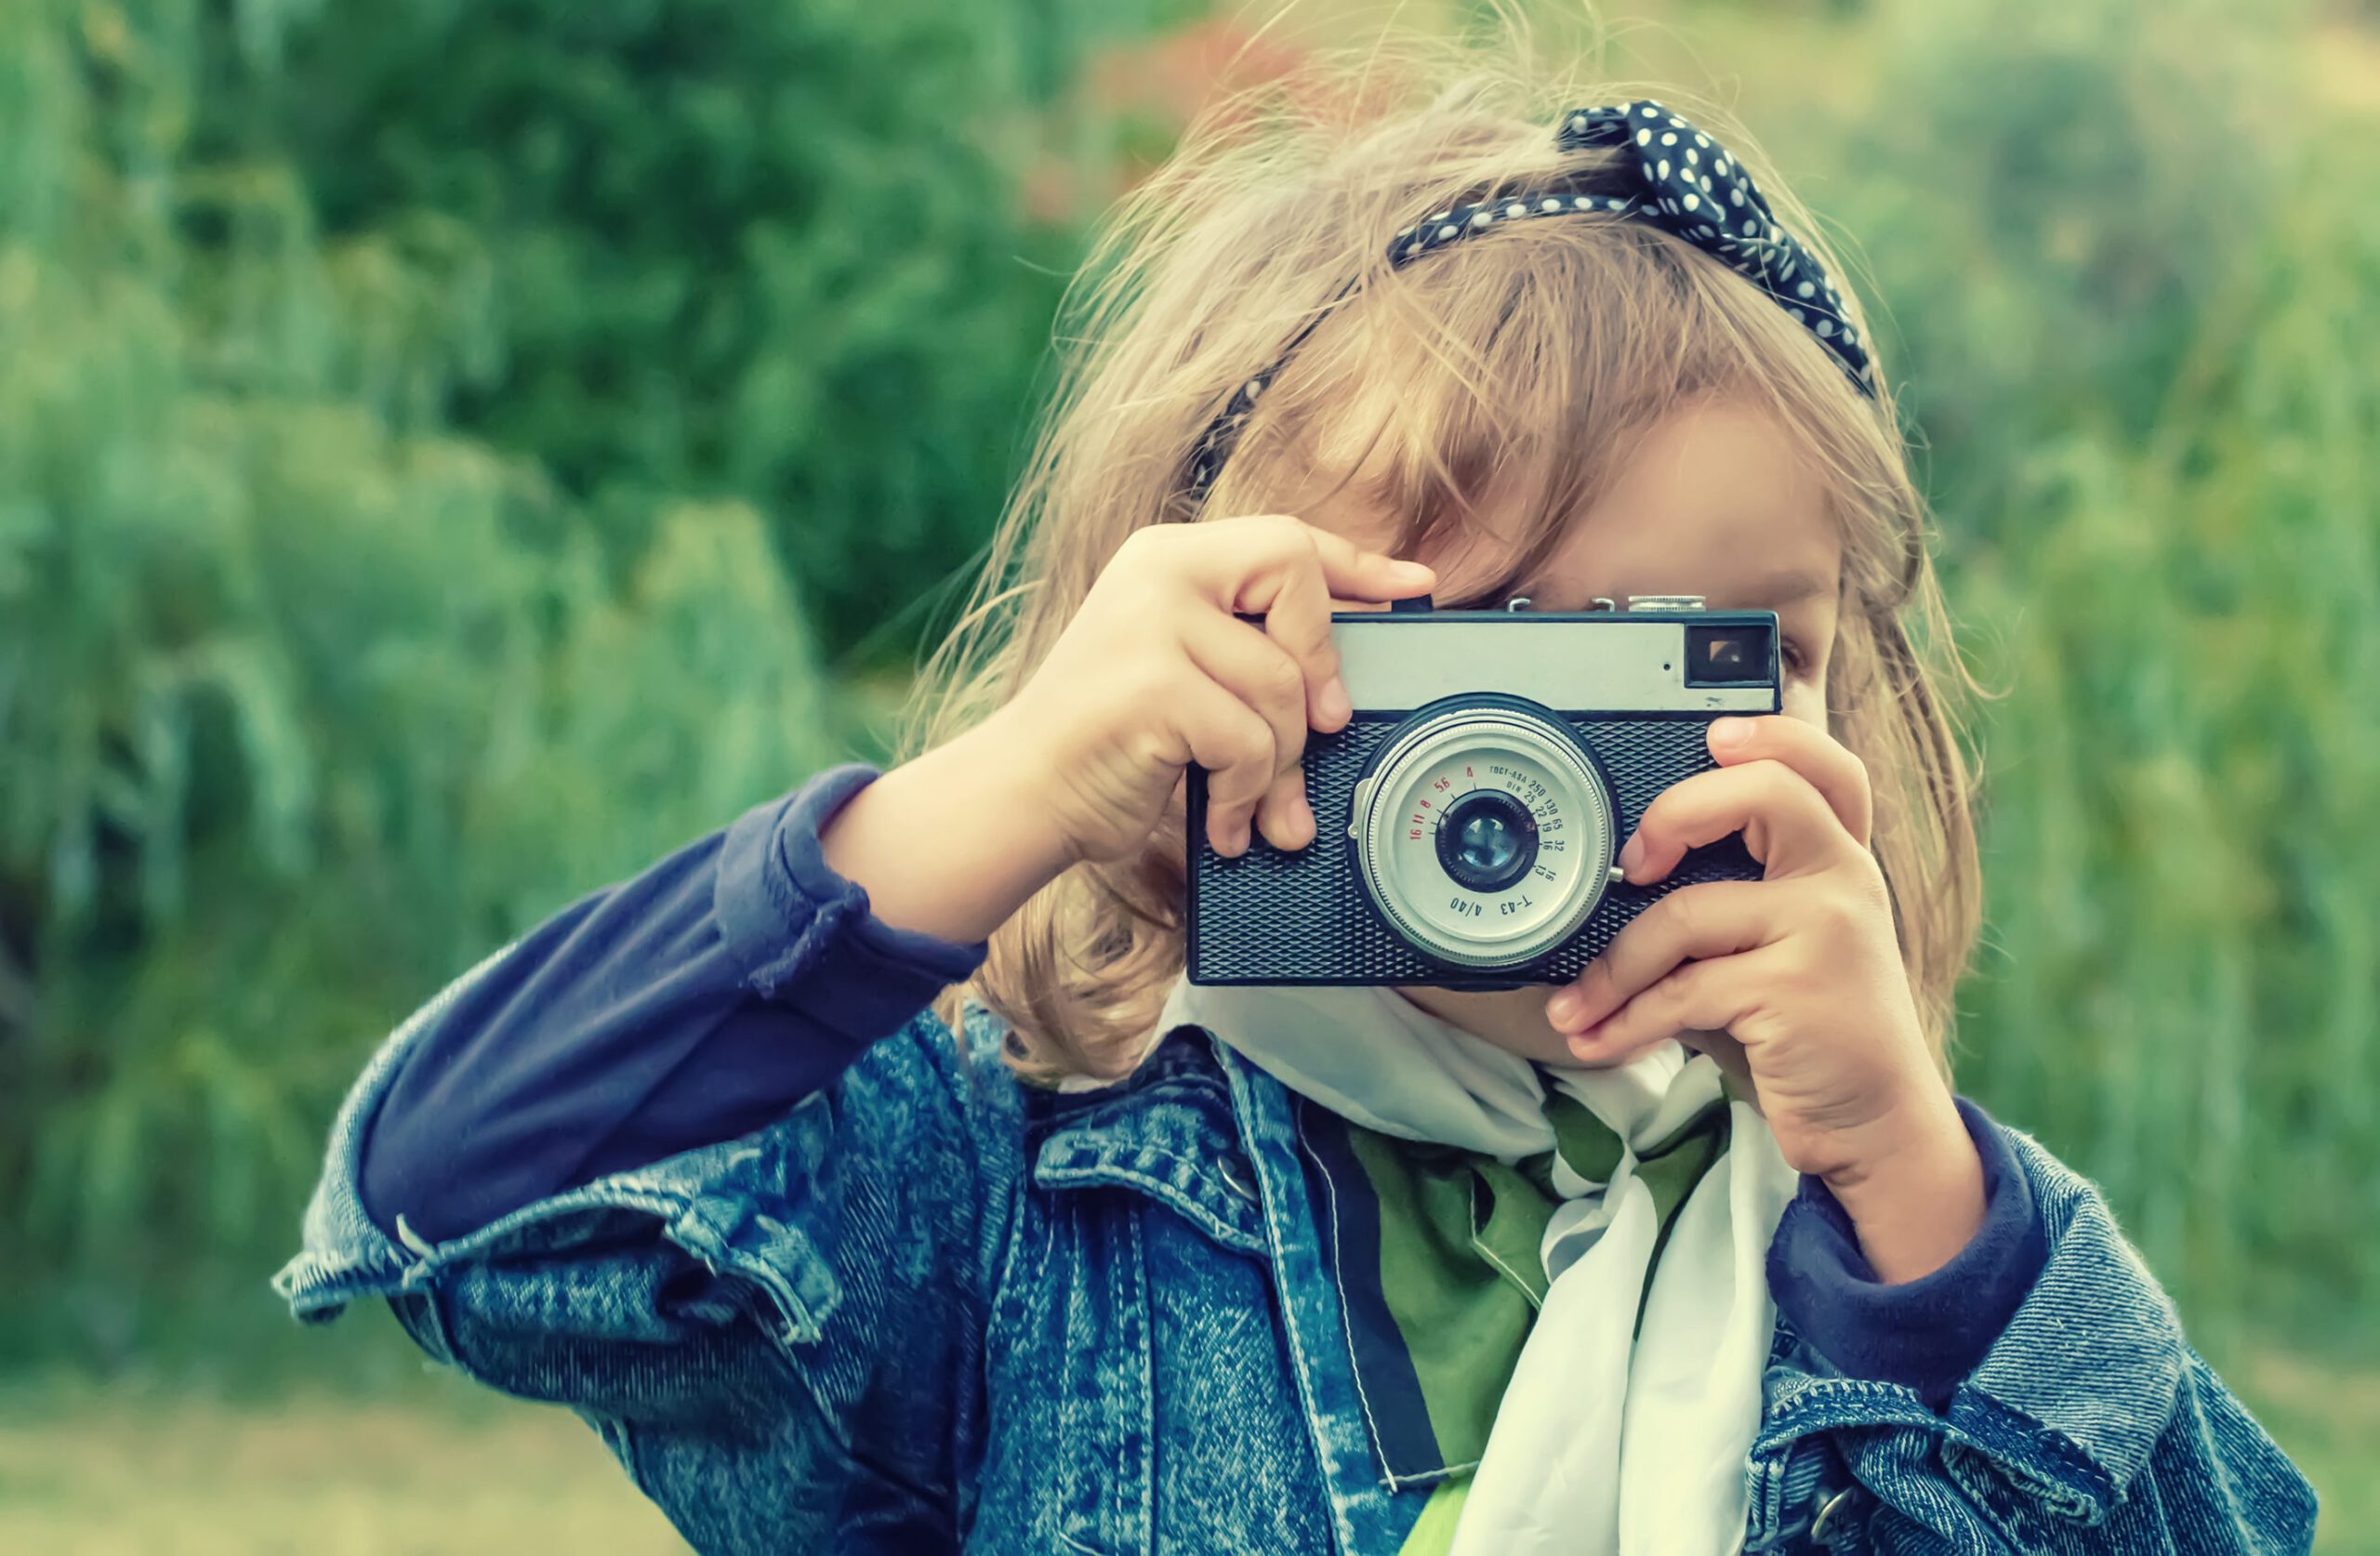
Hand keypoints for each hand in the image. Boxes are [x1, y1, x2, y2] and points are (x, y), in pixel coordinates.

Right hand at [986, 515, 1434, 864]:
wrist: (1023, 795)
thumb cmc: (1108, 742)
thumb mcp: (1180, 671)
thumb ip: (1247, 648)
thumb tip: (1347, 675)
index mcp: (1167, 556)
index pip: (1286, 538)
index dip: (1358, 565)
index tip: (1414, 586)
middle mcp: (1157, 572)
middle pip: (1295, 579)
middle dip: (1320, 664)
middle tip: (1324, 724)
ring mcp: (1150, 623)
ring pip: (1281, 684)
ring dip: (1277, 762)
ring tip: (1250, 802)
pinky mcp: (1152, 686)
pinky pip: (1249, 740)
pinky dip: (1245, 793)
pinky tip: (1221, 819)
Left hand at [1543, 714, 1984, 1279]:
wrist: (1876, 1123)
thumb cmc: (1810, 1030)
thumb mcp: (1784, 948)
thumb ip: (1733, 900)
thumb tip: (1619, 882)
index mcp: (1840, 861)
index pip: (1827, 768)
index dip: (1772, 735)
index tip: (1712, 737)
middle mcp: (1843, 881)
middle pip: (1764, 793)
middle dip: (1675, 815)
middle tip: (1629, 865)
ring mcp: (1826, 933)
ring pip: (1686, 914)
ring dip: (1613, 970)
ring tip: (1574, 1008)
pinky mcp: (1795, 992)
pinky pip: (1680, 992)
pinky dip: (1625, 1021)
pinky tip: (1599, 1040)